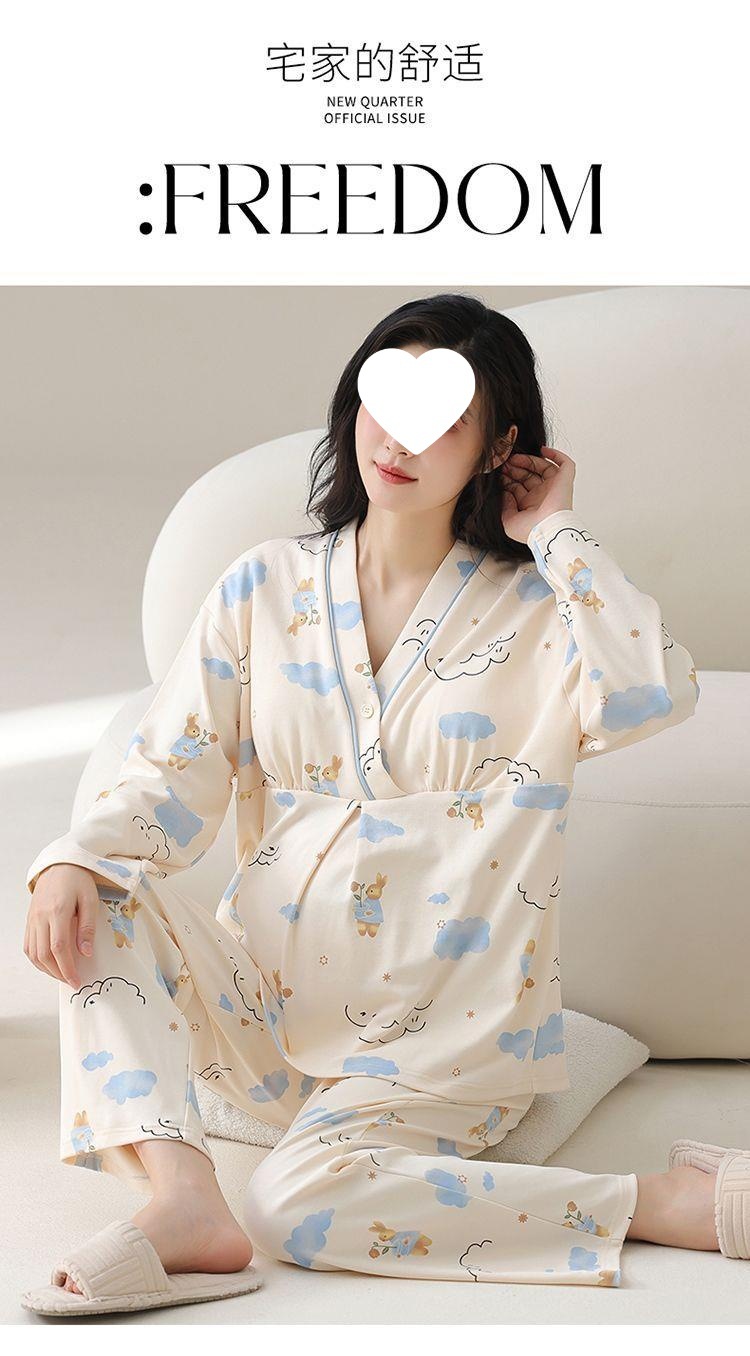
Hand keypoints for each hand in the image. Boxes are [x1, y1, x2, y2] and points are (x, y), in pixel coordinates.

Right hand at [23, 863, 100, 987]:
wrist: (60, 864)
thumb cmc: (78, 880)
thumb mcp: (90, 900)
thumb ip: (87, 927)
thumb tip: (85, 953)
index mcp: (57, 911)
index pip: (58, 947)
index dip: (67, 968)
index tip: (76, 980)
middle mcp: (40, 917)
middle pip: (44, 954)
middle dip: (58, 973)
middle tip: (72, 981)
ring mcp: (32, 919)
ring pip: (33, 953)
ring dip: (46, 969)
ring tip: (62, 975)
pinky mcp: (29, 920)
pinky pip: (28, 945)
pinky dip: (37, 959)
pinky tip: (49, 963)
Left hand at [500, 445, 575, 543]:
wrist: (547, 529)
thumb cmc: (530, 530)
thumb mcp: (507, 520)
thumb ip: (503, 505)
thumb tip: (504, 490)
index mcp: (530, 505)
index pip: (518, 487)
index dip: (508, 479)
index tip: (499, 473)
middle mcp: (542, 495)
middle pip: (528, 476)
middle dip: (515, 468)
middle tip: (504, 464)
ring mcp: (553, 487)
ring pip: (542, 468)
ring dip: (529, 461)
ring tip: (515, 458)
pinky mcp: (565, 480)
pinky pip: (565, 464)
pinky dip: (556, 455)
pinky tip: (542, 450)